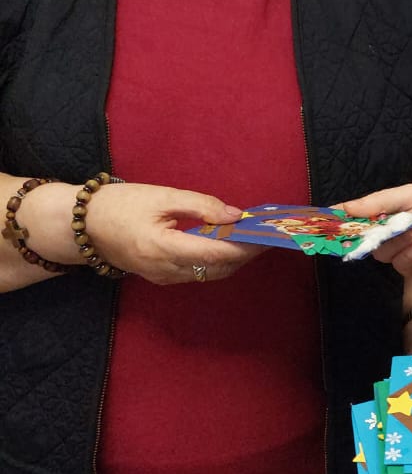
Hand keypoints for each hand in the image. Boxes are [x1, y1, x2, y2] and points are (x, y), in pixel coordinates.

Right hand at [77, 181, 257, 285]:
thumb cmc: (119, 205)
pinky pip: (198, 272)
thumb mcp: (161, 196)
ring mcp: (163, 277)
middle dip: (246, 254)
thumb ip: (200, 205)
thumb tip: (235, 215)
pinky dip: (217, 260)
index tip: (267, 235)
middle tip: (268, 235)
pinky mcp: (162, 277)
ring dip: (234, 258)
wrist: (81, 226)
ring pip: (210, 273)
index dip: (246, 247)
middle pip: (218, 268)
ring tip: (253, 237)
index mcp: (164, 248)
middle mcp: (166, 270)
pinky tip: (227, 243)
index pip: (217, 254)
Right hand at [341, 183, 411, 277]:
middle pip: (363, 240)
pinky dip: (410, 252)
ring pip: (381, 253)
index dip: (343, 221)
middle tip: (379, 225)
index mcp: (387, 215)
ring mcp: (400, 253)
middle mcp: (389, 235)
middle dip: (370, 232)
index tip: (328, 219)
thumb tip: (343, 207)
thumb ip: (377, 202)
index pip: (358, 220)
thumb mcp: (409, 194)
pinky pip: (399, 264)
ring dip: (397, 241)